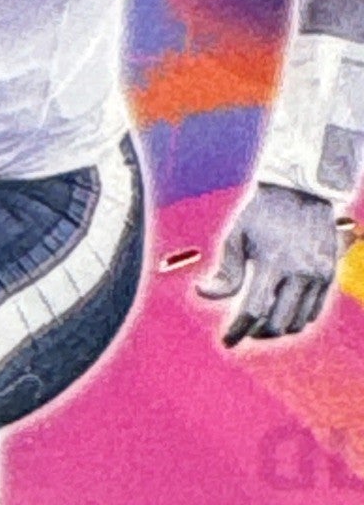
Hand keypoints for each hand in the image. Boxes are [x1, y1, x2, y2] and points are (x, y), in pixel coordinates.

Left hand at [196, 182, 343, 344]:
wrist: (299, 192)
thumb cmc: (260, 214)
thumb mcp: (236, 237)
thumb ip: (225, 272)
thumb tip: (204, 295)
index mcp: (271, 262)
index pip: (253, 310)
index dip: (238, 330)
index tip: (226, 341)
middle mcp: (299, 273)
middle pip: (277, 323)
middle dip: (257, 332)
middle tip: (243, 330)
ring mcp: (318, 276)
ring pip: (297, 322)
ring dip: (276, 329)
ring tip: (259, 323)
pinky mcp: (329, 276)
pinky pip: (313, 311)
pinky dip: (296, 318)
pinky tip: (280, 312)